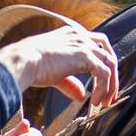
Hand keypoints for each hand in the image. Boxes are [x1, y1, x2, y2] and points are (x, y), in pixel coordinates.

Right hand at [0, 24, 118, 107]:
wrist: (23, 61)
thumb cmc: (31, 66)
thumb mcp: (55, 74)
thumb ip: (70, 83)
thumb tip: (82, 96)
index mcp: (72, 34)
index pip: (96, 44)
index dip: (103, 63)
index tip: (103, 82)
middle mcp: (80, 36)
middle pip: (107, 53)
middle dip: (112, 75)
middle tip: (110, 95)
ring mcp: (84, 44)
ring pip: (110, 63)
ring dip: (111, 84)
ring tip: (106, 102)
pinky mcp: (85, 56)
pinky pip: (104, 74)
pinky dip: (104, 89)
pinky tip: (96, 101)